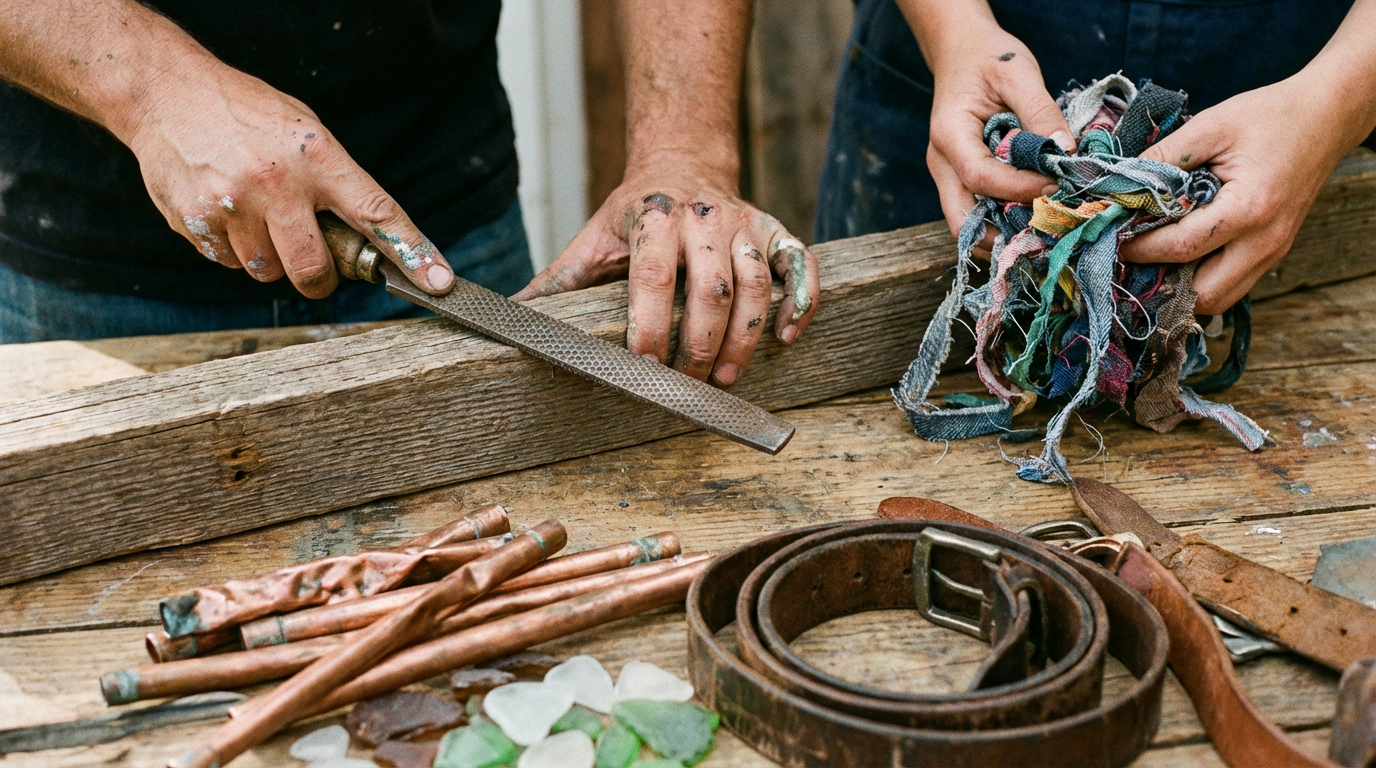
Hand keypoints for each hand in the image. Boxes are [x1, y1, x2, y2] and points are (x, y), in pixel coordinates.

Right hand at [124, 60, 453, 297]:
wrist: (167, 93)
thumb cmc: (247, 114)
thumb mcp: (306, 132)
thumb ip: (336, 183)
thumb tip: (367, 241)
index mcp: (317, 157)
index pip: (378, 215)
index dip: (413, 254)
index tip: (439, 283)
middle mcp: (276, 184)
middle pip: (315, 269)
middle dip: (320, 275)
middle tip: (316, 259)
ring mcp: (231, 205)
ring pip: (268, 272)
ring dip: (271, 257)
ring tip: (256, 213)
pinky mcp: (195, 222)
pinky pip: (229, 264)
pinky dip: (234, 249)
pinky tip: (226, 210)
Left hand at [513, 159, 818, 385]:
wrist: (681, 163)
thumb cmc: (631, 216)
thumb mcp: (590, 240)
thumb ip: (556, 282)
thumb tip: (504, 321)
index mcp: (654, 218)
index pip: (654, 275)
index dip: (649, 323)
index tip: (642, 365)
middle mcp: (704, 217)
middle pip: (712, 290)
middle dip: (699, 345)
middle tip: (688, 386)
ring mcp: (745, 223)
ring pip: (757, 284)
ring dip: (745, 337)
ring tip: (727, 377)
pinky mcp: (776, 230)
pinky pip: (801, 265)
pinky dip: (801, 301)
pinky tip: (786, 336)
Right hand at [914, 10, 1074, 246]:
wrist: (962, 52)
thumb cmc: (988, 57)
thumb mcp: (1019, 73)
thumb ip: (1041, 111)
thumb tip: (1065, 151)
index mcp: (950, 135)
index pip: (979, 177)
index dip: (1018, 188)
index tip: (1056, 184)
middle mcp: (943, 162)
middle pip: (961, 219)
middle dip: (1001, 235)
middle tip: (1044, 232)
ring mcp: (949, 174)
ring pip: (967, 223)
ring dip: (1002, 234)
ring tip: (1042, 229)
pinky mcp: (962, 178)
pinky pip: (978, 212)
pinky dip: (1002, 222)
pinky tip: (1032, 217)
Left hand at [1120, 74, 1367, 313]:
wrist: (1325, 116)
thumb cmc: (1271, 116)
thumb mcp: (1212, 126)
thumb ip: (1164, 158)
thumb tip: (1118, 184)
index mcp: (1249, 208)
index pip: (1183, 247)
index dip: (1141, 248)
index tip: (1112, 239)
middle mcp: (1266, 241)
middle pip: (1204, 293)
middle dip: (1161, 284)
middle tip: (1129, 259)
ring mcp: (1274, 251)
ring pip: (1220, 298)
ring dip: (1182, 290)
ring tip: (1152, 261)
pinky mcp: (1275, 251)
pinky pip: (1233, 284)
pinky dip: (1202, 280)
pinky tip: (1178, 257)